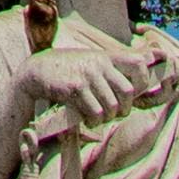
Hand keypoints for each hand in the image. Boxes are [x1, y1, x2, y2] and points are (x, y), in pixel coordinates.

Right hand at [22, 21, 149, 126]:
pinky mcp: (75, 87)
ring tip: (95, 118)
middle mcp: (99, 63)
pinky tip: (85, 119)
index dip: (142, 82)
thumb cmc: (68, 70)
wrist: (37, 70)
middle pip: (127, 92)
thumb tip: (141, 75)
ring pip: (112, 106)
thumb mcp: (91, 62)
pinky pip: (95, 113)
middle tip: (112, 114)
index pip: (138, 63)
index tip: (131, 94)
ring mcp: (88, 75)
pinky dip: (93, 122)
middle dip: (123, 109)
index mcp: (106, 56)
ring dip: (106, 119)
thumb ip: (112, 69)